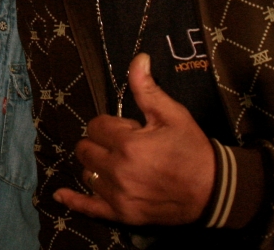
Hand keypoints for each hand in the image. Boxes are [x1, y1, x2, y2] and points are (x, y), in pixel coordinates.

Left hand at [53, 53, 215, 225]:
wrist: (212, 190)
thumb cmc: (191, 150)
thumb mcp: (172, 114)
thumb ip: (147, 89)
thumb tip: (138, 59)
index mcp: (129, 144)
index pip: (96, 126)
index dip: (110, 124)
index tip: (128, 129)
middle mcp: (118, 171)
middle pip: (86, 150)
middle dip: (99, 142)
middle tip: (121, 144)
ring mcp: (118, 195)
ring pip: (87, 174)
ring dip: (96, 166)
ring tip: (117, 164)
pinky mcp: (122, 214)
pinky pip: (89, 208)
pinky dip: (74, 201)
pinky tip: (60, 195)